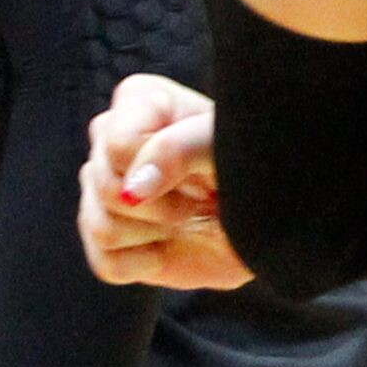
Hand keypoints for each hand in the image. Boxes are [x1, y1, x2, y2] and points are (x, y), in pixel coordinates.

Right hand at [77, 74, 251, 291]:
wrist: (267, 219)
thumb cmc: (249, 169)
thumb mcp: (223, 147)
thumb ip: (178, 151)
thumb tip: (130, 191)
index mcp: (138, 101)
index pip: (118, 145)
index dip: (159, 169)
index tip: (200, 173)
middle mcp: (111, 139)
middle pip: (106, 186)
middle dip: (161, 206)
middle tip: (199, 200)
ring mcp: (104, 188)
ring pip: (99, 226)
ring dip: (153, 235)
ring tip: (186, 220)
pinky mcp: (108, 237)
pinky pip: (103, 262)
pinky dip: (142, 265)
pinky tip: (168, 248)